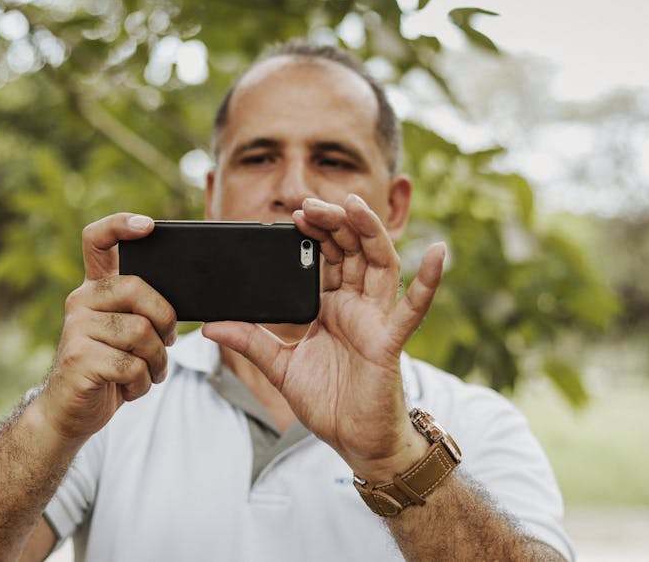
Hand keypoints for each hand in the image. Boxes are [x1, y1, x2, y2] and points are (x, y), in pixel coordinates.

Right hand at [34, 213, 176, 440]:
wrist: (70, 413)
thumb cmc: (109, 370)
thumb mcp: (127, 333)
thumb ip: (143, 309)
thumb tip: (183, 297)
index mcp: (95, 289)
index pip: (98, 239)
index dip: (121, 224)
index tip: (148, 226)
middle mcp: (80, 300)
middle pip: (136, 287)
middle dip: (164, 318)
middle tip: (166, 342)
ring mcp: (76, 328)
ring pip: (140, 332)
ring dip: (156, 361)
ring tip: (148, 373)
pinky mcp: (79, 358)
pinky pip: (131, 365)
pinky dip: (142, 384)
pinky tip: (130, 388)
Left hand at [203, 195, 444, 478]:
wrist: (355, 444)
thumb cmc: (328, 403)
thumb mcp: (279, 367)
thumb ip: (249, 342)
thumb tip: (210, 326)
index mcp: (331, 306)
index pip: (325, 258)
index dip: (314, 233)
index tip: (294, 213)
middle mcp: (356, 306)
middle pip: (351, 250)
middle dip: (334, 223)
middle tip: (311, 204)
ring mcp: (376, 320)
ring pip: (379, 264)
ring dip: (369, 232)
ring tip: (354, 205)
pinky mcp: (389, 342)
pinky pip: (412, 309)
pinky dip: (429, 281)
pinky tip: (438, 253)